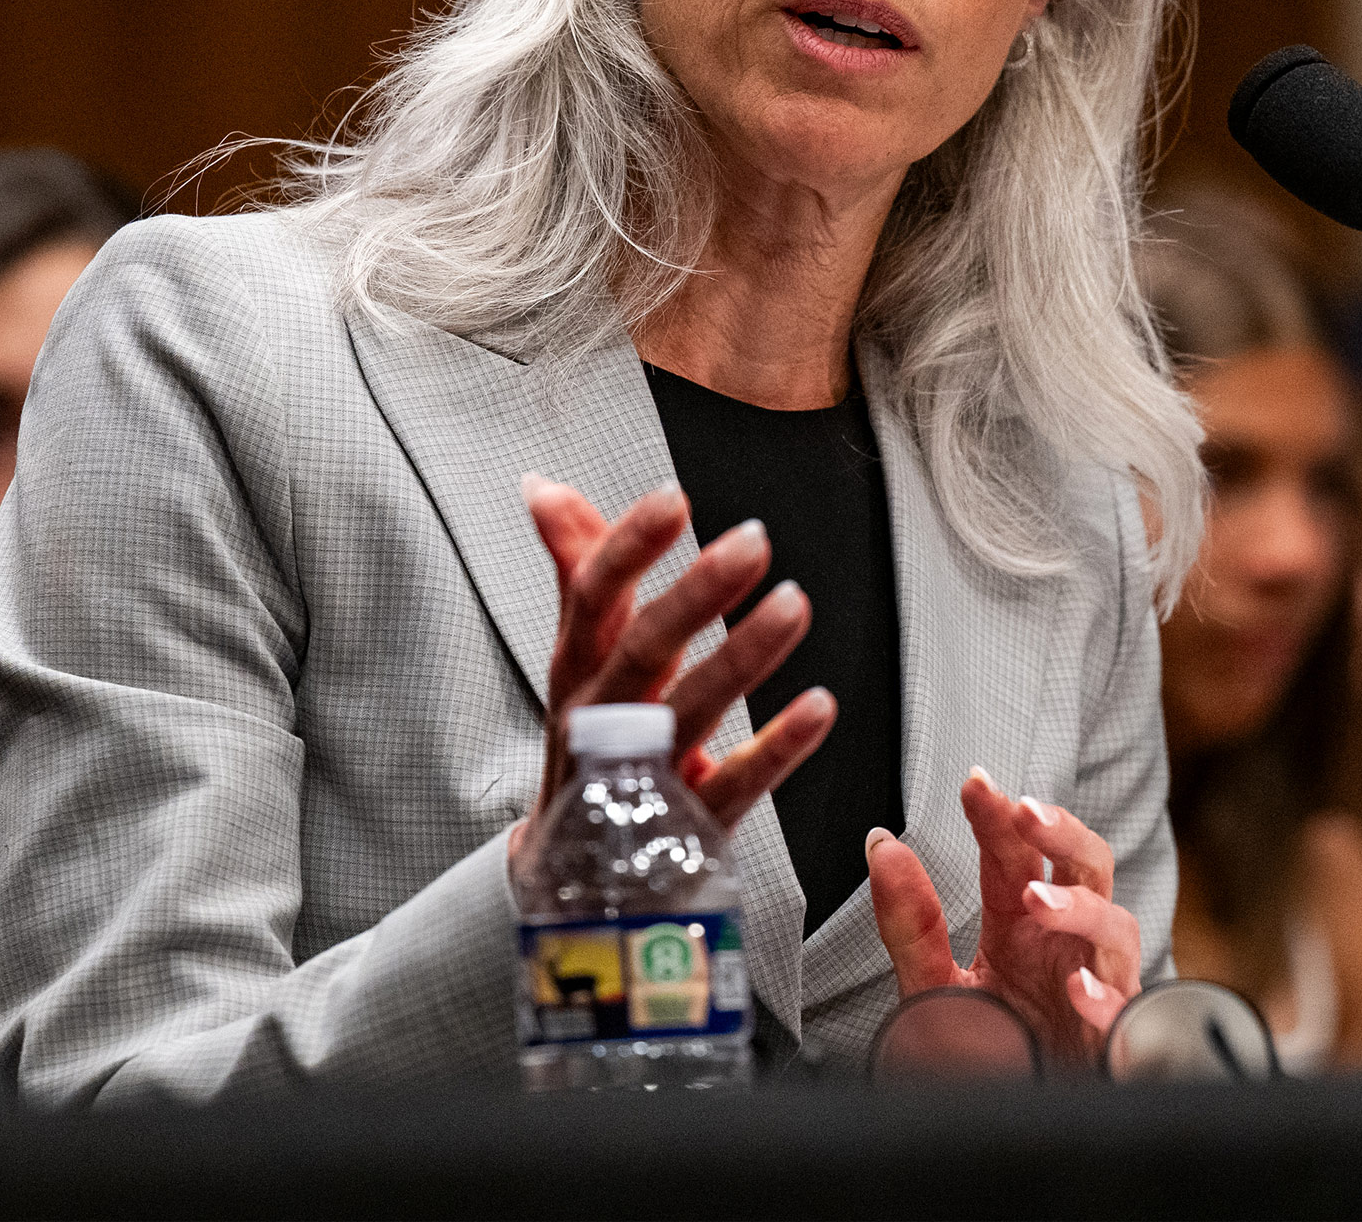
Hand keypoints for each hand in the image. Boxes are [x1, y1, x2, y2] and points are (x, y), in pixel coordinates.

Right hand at [512, 476, 835, 879]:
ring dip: (744, 657)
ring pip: (691, 712)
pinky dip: (777, 747)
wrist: (574, 874)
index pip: (592, 598)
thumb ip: (575, 567)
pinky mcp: (690, 825)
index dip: (628, 545)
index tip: (675, 497)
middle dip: (695, 594)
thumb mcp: (579, 654)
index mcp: (579, 669)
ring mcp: (645, 775)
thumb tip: (543, 487)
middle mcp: (604, 718)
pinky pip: (736, 784)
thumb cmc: (591, 738)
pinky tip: (819, 705)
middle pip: (643, 651)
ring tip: (794, 602)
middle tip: (753, 540)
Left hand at [865, 768, 1142, 1066]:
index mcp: (1021, 926)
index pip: (1017, 856)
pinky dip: (1105, 996)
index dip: (1001, 816)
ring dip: (1080, 907)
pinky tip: (1077, 991)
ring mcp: (1094, 987)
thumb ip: (910, 923)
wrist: (1009, 1129)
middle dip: (1063, 832)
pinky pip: (1124, 1010)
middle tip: (1027, 811)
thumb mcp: (933, 987)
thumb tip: (879, 843)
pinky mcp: (1110, 1041)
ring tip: (1034, 900)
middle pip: (1087, 867)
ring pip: (1115, 926)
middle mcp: (1064, 946)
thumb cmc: (984, 1053)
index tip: (975, 782)